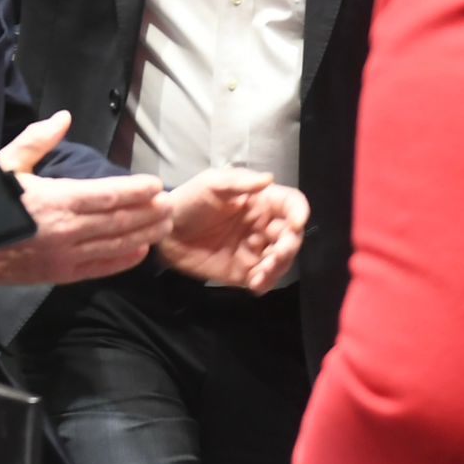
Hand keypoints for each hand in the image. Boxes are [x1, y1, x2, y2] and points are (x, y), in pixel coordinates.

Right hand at [0, 111, 171, 286]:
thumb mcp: (6, 165)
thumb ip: (37, 140)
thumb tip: (64, 117)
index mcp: (55, 200)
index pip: (105, 196)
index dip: (134, 190)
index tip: (155, 184)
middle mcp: (66, 230)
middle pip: (117, 221)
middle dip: (148, 213)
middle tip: (170, 204)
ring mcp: (66, 256)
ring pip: (114, 244)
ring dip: (143, 234)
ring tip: (165, 224)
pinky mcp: (62, 275)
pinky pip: (100, 267)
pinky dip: (123, 261)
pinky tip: (141, 251)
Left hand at [159, 169, 308, 294]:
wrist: (164, 230)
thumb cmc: (189, 199)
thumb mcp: (211, 183)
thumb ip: (239, 182)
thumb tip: (269, 179)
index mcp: (260, 201)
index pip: (290, 204)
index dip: (299, 212)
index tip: (296, 224)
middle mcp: (263, 225)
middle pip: (290, 236)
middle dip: (289, 247)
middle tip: (276, 256)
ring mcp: (254, 250)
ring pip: (281, 260)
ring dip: (278, 267)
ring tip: (261, 274)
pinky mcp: (243, 271)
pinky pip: (263, 279)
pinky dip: (265, 283)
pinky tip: (255, 284)